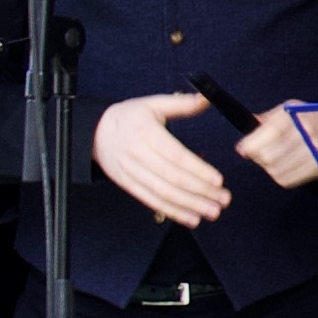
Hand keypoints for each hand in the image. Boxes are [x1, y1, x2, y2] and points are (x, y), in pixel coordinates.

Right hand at [91, 94, 234, 225]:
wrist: (94, 131)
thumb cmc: (128, 117)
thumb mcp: (152, 104)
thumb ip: (181, 104)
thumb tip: (206, 98)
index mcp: (147, 133)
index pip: (176, 156)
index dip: (198, 170)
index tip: (218, 180)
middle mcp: (138, 154)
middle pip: (172, 178)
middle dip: (201, 192)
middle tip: (224, 199)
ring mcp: (131, 172)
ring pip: (163, 193)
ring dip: (190, 205)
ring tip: (212, 212)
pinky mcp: (127, 184)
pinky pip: (151, 201)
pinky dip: (172, 212)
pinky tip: (191, 218)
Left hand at [235, 105, 317, 187]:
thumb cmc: (311, 118)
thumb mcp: (290, 109)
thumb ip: (268, 118)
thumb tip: (249, 123)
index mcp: (297, 116)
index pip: (270, 133)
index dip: (251, 144)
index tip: (243, 149)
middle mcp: (307, 134)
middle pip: (269, 156)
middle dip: (258, 157)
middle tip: (259, 153)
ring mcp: (314, 153)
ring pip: (276, 170)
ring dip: (268, 168)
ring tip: (273, 160)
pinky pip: (287, 180)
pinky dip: (280, 176)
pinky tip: (283, 167)